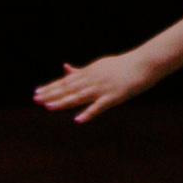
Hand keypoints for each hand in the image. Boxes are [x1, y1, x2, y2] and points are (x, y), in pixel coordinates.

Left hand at [34, 53, 159, 122]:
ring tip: (49, 106)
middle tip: (36, 99)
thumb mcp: (99, 65)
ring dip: (64, 102)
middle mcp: (93, 79)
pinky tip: (78, 120)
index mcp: (89, 72)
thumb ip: (81, 70)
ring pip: (80, 96)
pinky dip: (89, 113)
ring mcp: (103, 88)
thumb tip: (64, 68)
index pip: (66, 81)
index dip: (51, 88)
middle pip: (69, 88)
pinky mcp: (114, 97)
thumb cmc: (123, 65)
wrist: (146, 63)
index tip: (36, 92)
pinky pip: (99, 106)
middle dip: (52, 94)